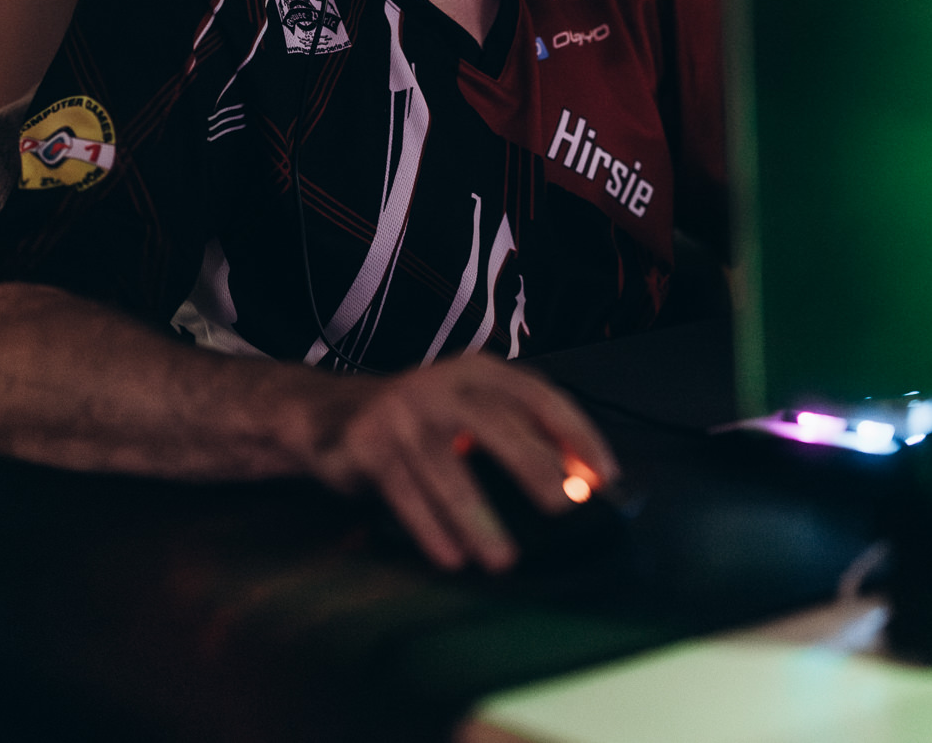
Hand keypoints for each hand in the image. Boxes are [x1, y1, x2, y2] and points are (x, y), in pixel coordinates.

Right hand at [306, 355, 617, 572]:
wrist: (327, 412)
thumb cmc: (420, 420)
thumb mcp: (469, 410)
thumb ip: (519, 432)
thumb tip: (582, 482)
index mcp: (478, 371)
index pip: (538, 395)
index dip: (575, 433)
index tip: (604, 477)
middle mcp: (440, 384)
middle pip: (493, 423)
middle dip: (531, 466)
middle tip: (564, 508)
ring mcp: (400, 413)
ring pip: (446, 468)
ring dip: (477, 518)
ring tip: (504, 560)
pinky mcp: (367, 445)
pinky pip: (404, 493)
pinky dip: (429, 528)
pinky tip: (451, 558)